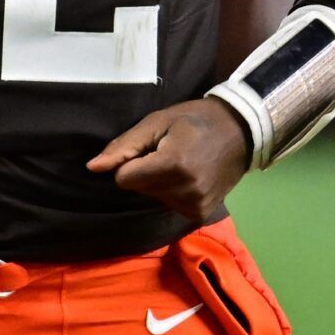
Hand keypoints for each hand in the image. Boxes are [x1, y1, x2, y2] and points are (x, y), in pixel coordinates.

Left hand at [87, 98, 249, 224]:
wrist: (241, 131)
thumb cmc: (195, 120)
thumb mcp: (157, 122)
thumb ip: (124, 146)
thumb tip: (93, 168)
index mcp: (171, 165)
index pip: (123, 178)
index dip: (131, 162)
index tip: (151, 148)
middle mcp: (184, 191)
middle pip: (139, 189)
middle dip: (146, 172)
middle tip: (170, 151)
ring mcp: (195, 206)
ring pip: (154, 198)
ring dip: (161, 183)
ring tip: (184, 162)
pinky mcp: (201, 214)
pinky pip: (171, 206)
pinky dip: (175, 193)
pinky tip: (192, 177)